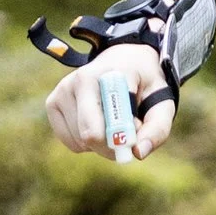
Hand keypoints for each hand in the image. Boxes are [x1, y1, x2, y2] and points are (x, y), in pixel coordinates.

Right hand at [43, 44, 174, 162]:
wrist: (123, 61)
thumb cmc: (144, 85)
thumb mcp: (163, 103)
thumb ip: (157, 129)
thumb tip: (138, 153)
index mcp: (111, 75)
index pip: (109, 118)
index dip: (121, 138)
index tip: (131, 143)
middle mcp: (81, 79)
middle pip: (91, 136)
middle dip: (113, 146)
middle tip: (129, 137)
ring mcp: (63, 90)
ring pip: (81, 142)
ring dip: (102, 144)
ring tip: (113, 123)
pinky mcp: (52, 103)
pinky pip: (71, 142)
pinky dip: (87, 144)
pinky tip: (97, 124)